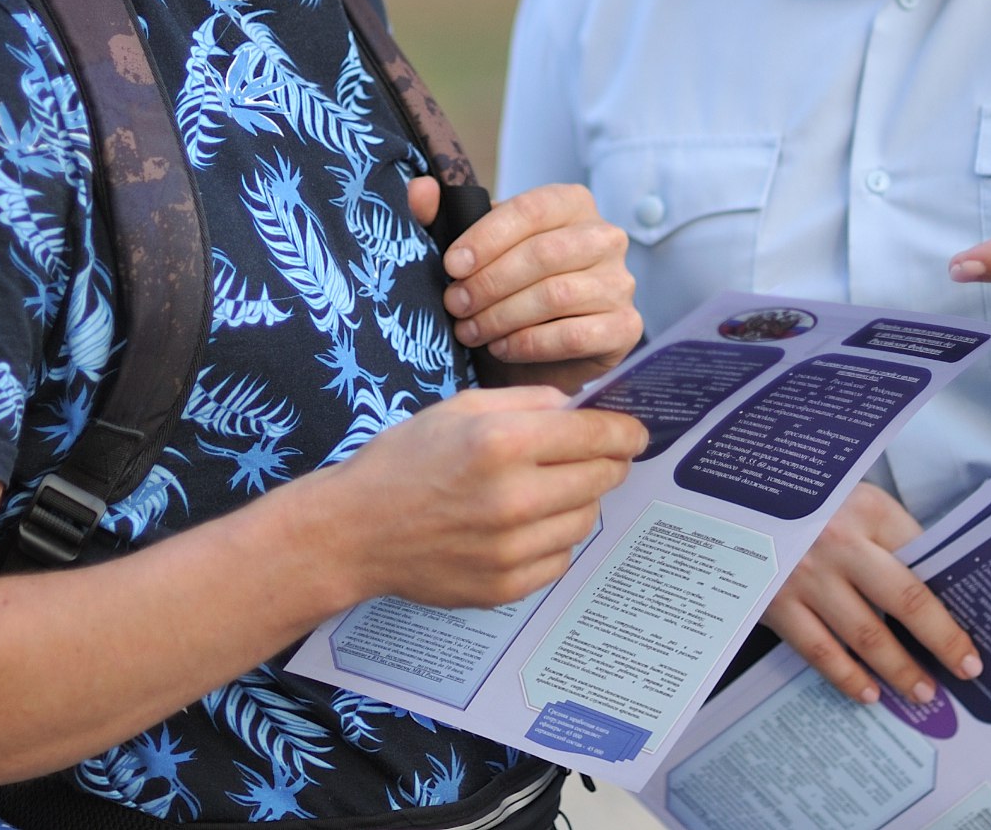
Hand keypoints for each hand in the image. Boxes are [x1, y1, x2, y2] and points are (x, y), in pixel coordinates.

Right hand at [318, 385, 645, 609]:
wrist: (356, 531)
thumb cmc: (405, 460)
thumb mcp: (460, 407)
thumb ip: (527, 403)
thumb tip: (579, 409)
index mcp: (502, 442)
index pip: (598, 435)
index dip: (626, 432)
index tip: (635, 433)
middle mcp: (513, 497)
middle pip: (602, 477)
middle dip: (608, 463)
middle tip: (598, 458)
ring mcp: (512, 549)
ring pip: (586, 519)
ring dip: (579, 500)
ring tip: (547, 491)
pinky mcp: (506, 586)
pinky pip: (560, 557)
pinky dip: (554, 538)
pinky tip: (525, 525)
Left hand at [410, 178, 639, 386]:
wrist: (540, 351)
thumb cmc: (508, 288)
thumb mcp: (475, 250)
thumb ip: (443, 217)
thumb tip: (420, 189)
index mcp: (572, 204)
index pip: (531, 209)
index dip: (486, 237)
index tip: (451, 266)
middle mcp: (606, 237)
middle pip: (544, 253)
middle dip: (489, 282)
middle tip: (455, 305)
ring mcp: (620, 283)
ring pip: (556, 295)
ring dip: (502, 316)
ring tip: (469, 330)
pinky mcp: (624, 328)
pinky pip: (573, 335)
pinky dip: (528, 344)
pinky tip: (502, 348)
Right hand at [765, 484, 981, 704]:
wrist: (729, 497)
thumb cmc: (803, 503)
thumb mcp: (850, 501)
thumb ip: (887, 536)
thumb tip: (934, 589)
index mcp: (867, 508)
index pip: (924, 557)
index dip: (952, 595)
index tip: (972, 625)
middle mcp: (838, 541)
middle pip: (905, 600)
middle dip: (941, 641)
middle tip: (965, 670)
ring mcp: (805, 574)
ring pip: (865, 635)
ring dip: (899, 669)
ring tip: (922, 692)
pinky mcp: (775, 602)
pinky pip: (819, 650)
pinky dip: (848, 677)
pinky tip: (868, 693)